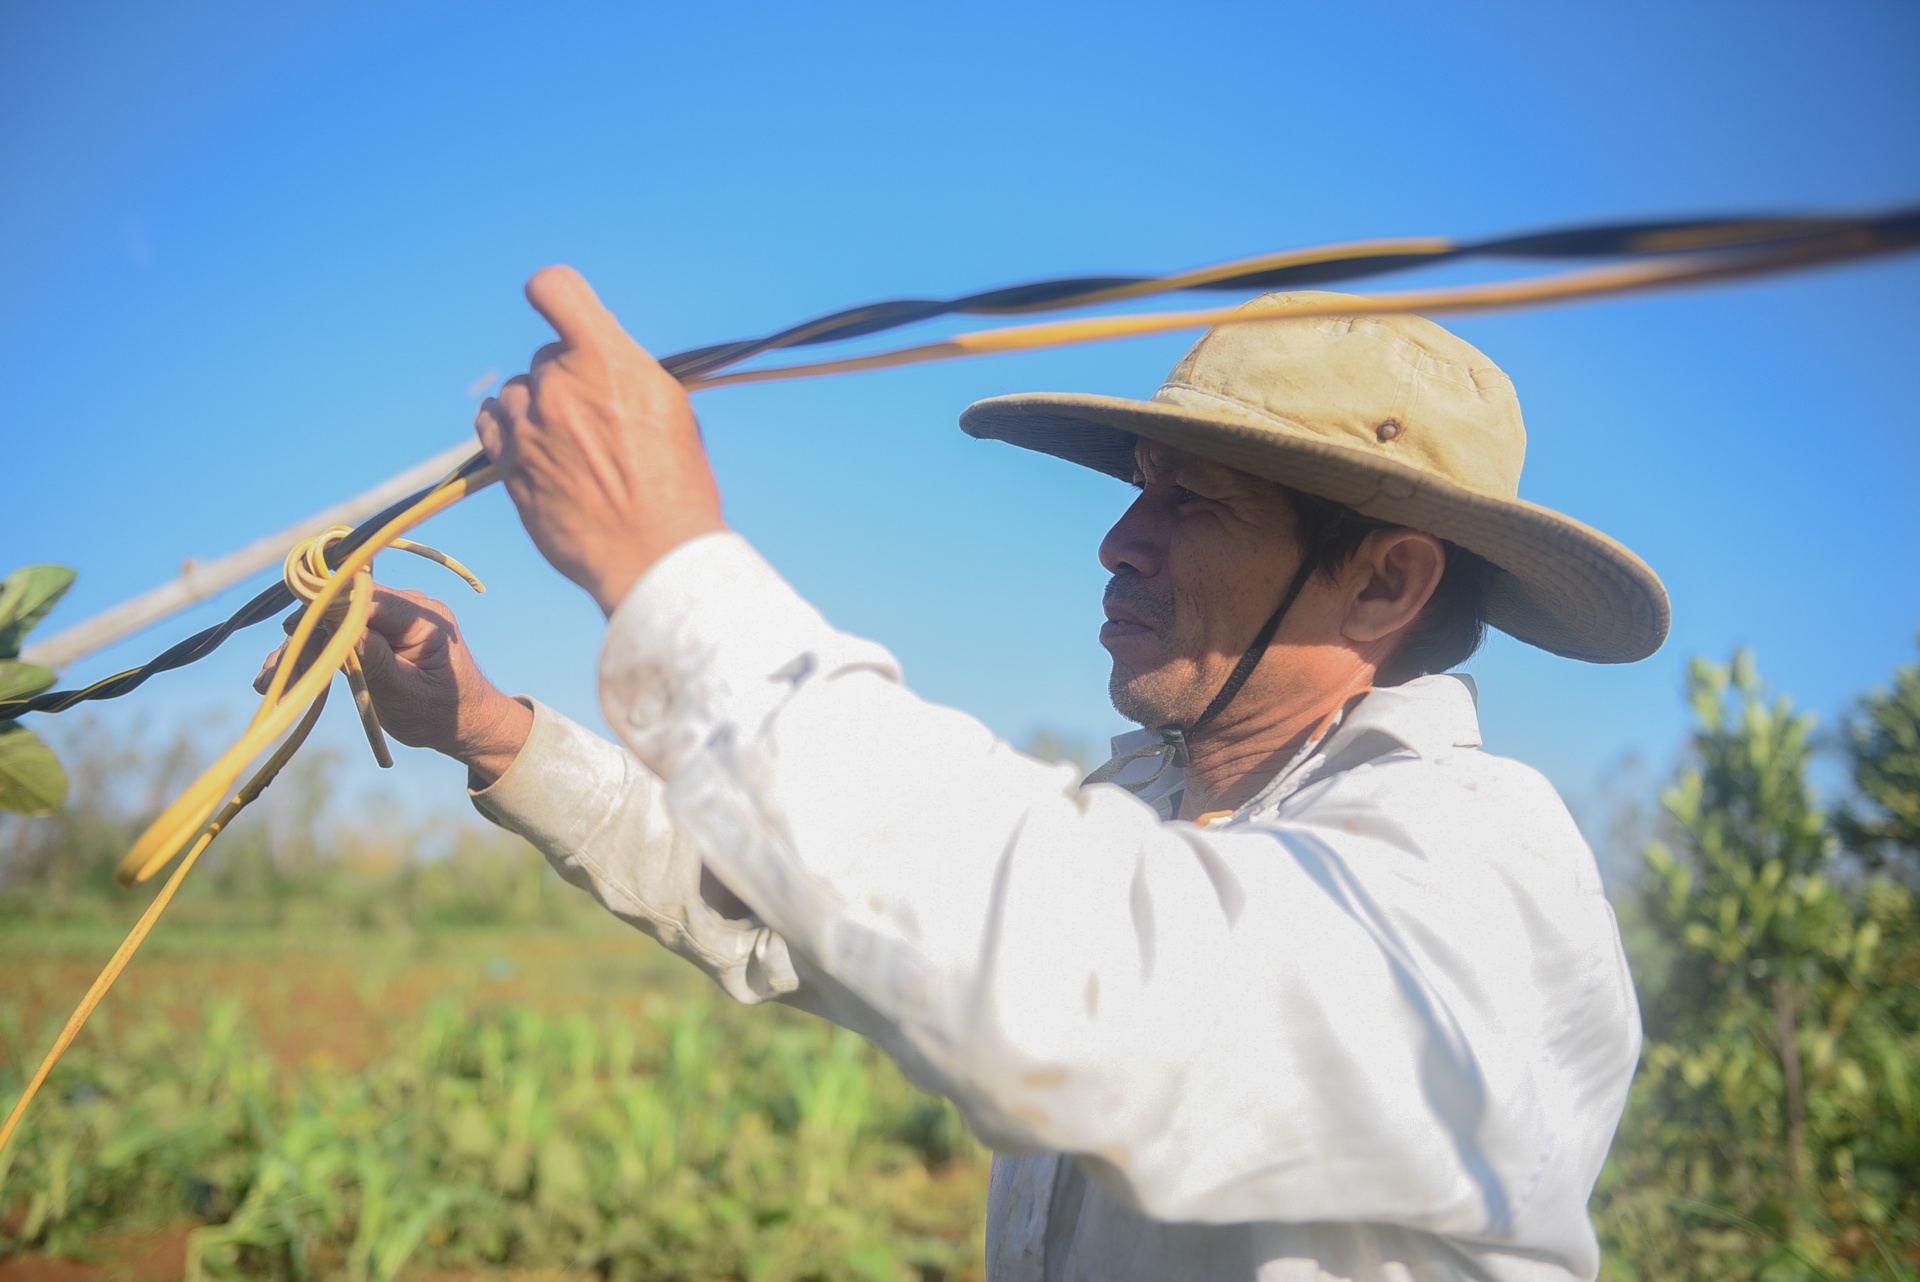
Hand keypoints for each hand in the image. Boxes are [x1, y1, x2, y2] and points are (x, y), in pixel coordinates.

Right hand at [255, 588, 531, 785]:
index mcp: (423, 617)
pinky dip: (315, 654)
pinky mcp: (380, 631)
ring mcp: (393, 618)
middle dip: (305, 638)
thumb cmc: (442, 714)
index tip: (292, 632)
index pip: (366, 599)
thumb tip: (340, 627)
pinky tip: (282, 676)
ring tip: (267, 683)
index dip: (326, 611)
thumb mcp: (406, 695)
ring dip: (302, 650)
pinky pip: (342, 634)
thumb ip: (376, 661)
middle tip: (271, 675)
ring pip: (335, 622)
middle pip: (342, 609)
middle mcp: (408, 607)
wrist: (466, 724)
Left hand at [476, 267, 725, 614]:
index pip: (555, 289)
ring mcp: (528, 427)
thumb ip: (628, 369)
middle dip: (568, 376)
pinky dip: (508, 426)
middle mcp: (560, 385)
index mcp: (606, 360)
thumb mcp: (672, 409)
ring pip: (516, 392)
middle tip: (599, 416)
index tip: (563, 311)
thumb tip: (603, 348)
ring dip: (537, 406)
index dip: (555, 294)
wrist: (652, 555)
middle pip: (546, 356)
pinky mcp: (509, 466)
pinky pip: (490, 423)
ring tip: (571, 442)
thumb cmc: (676, 486)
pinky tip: (532, 443)